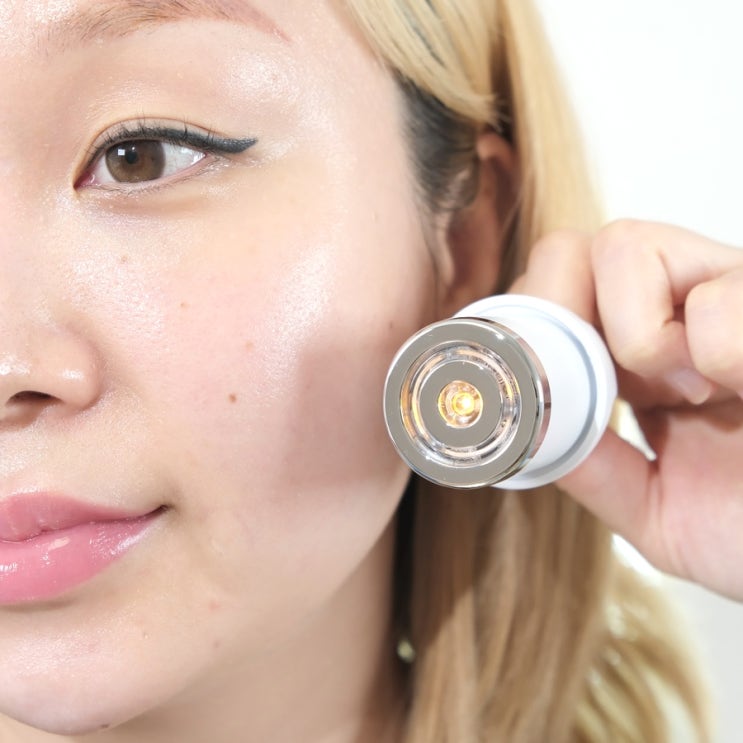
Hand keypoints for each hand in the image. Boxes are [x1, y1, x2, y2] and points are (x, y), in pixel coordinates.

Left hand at [512, 220, 742, 599]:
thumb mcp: (658, 509)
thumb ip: (593, 467)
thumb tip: (529, 428)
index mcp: (643, 355)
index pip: (553, 290)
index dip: (532, 327)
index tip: (548, 388)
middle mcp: (679, 312)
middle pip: (571, 251)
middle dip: (560, 316)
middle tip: (606, 385)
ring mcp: (731, 299)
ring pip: (625, 246)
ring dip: (631, 335)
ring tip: (687, 395)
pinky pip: (717, 297)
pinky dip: (704, 350)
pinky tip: (732, 393)